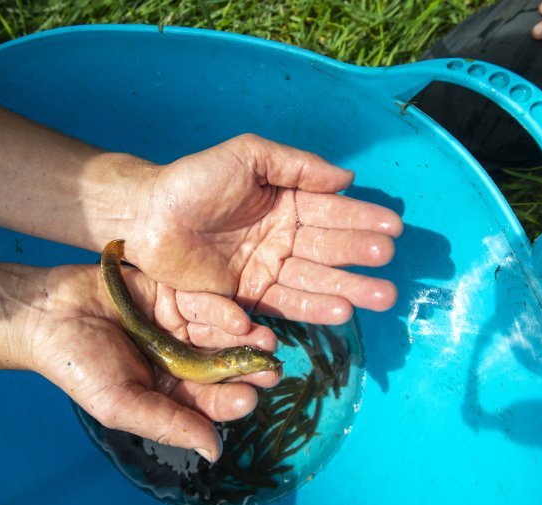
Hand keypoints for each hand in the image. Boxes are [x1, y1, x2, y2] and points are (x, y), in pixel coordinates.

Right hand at [29, 264, 280, 462]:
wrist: (46, 314)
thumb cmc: (78, 365)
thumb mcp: (120, 404)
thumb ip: (167, 424)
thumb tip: (214, 452)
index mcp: (168, 391)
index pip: (207, 401)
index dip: (229, 401)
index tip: (248, 400)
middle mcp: (179, 358)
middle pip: (221, 366)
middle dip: (246, 368)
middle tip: (271, 370)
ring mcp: (177, 324)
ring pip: (219, 333)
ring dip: (243, 339)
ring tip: (266, 341)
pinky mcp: (173, 293)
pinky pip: (203, 302)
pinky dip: (221, 310)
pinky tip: (238, 318)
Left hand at [124, 134, 401, 326]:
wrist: (147, 216)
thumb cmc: (195, 180)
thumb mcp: (248, 156)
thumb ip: (297, 165)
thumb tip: (348, 179)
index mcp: (285, 203)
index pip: (330, 213)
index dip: (362, 220)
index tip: (394, 229)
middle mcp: (281, 238)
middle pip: (328, 251)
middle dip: (361, 259)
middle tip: (389, 269)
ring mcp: (265, 269)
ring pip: (313, 281)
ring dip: (347, 289)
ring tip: (379, 298)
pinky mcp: (246, 296)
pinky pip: (283, 304)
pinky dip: (312, 308)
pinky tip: (339, 311)